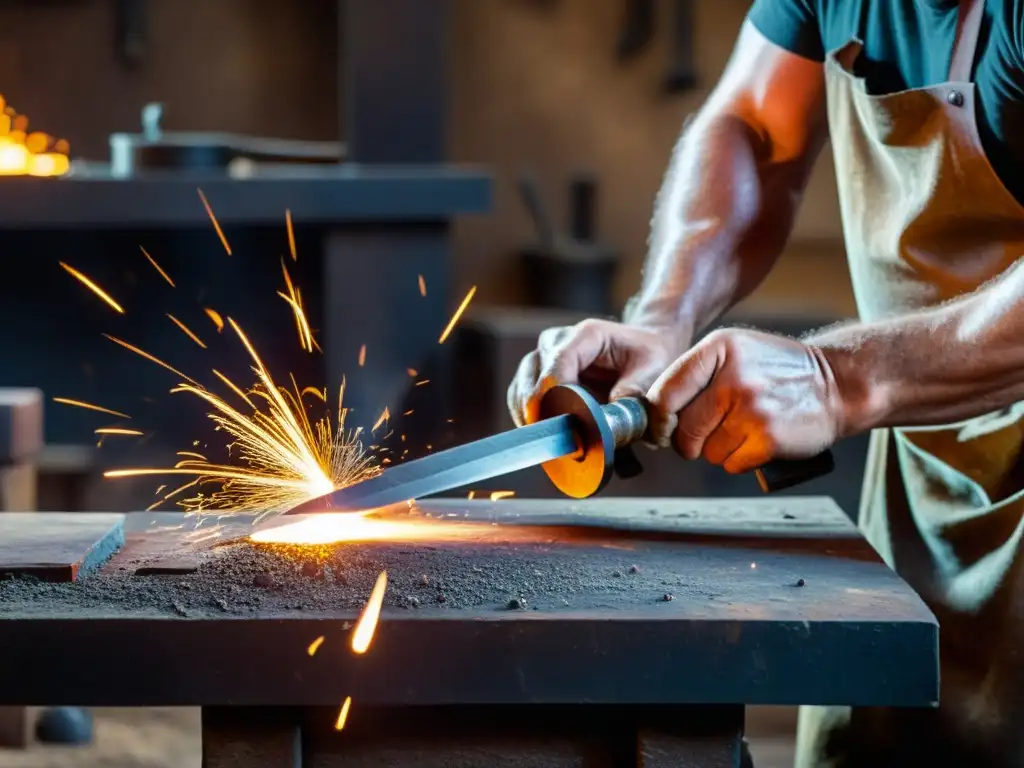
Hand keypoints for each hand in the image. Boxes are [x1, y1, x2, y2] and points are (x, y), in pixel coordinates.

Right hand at [507, 319, 688, 426]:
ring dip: (533, 420)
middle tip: (562, 444)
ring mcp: (542, 358)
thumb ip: (633, 390)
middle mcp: (555, 342)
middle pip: (531, 380)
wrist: (642, 349)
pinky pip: (520, 400)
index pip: (557, 366)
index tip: (563, 428)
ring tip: (555, 444)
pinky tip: (548, 437)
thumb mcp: (652, 368)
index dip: (555, 399)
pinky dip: (531, 420)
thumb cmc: (647, 356)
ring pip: (520, 391)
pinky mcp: (535, 376)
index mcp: (585, 335)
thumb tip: (605, 417)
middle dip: (544, 415)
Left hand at [646, 328, 844, 472]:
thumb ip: (694, 375)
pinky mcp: (767, 437)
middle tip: (706, 435)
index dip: (658, 419)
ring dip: (719, 450)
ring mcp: (751, 408)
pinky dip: (741, 460)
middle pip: (682, 428)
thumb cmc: (776, 371)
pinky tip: (759, 441)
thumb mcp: (734, 353)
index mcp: (718, 349)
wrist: (839, 384)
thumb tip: (654, 414)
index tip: (664, 428)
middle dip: (688, 441)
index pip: (665, 392)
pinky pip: (731, 463)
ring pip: (707, 450)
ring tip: (744, 430)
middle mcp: (732, 377)